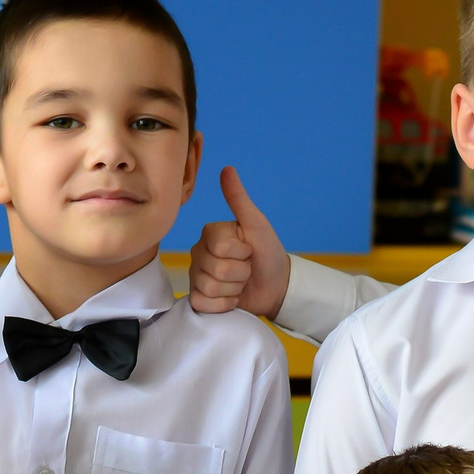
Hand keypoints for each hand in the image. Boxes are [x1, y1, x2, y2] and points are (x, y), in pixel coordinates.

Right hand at [187, 165, 288, 318]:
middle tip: (247, 269)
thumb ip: (239, 200)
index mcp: (210, 234)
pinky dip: (224, 305)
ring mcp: (196, 276)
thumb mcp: (257, 225)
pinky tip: (232, 298)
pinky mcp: (199, 299)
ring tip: (241, 283)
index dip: (241, 252)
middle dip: (240, 273)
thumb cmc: (268, 252)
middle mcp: (198, 253)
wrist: (277, 285)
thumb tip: (227, 169)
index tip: (249, 250)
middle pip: (215, 269)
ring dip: (234, 289)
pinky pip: (203, 304)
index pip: (220, 247)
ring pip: (209, 287)